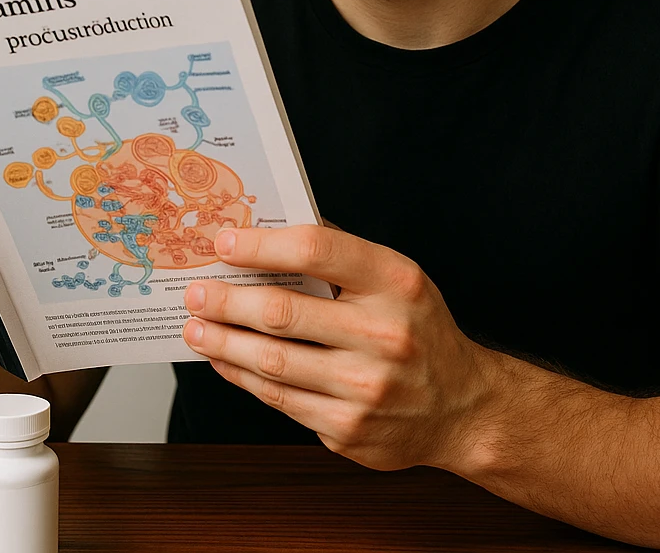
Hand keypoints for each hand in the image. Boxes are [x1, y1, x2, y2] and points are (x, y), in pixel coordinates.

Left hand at [181, 224, 490, 471]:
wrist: (462, 409)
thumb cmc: (419, 333)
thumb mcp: (399, 282)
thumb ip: (342, 257)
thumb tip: (269, 231)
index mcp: (397, 284)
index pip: (317, 251)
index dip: (262, 246)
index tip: (224, 244)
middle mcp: (385, 336)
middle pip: (282, 313)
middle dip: (226, 301)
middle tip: (196, 292)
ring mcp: (365, 389)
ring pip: (271, 363)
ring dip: (223, 342)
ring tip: (196, 326)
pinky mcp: (348, 428)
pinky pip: (279, 399)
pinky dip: (243, 377)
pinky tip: (226, 360)